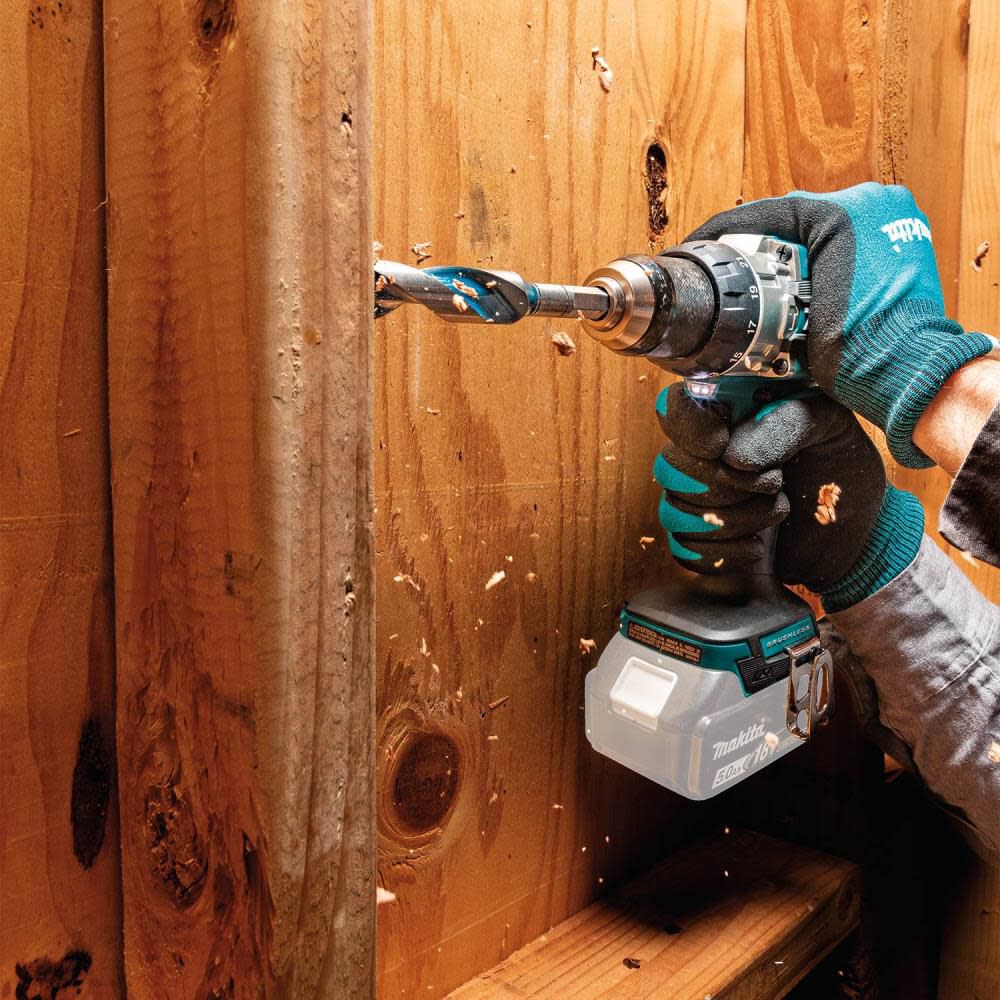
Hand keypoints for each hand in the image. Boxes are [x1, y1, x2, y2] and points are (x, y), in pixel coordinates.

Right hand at [655, 383, 925, 609]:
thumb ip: (787, 422)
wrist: (859, 533)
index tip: (722, 446)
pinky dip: (723, 552)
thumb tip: (732, 455)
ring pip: (675, 511)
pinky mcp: (704, 541)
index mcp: (728, 415)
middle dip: (723, 484)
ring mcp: (699, 500)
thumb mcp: (830, 427)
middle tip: (775, 484)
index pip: (675, 409)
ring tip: (777, 512)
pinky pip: (684, 548)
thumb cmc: (843, 470)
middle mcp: (703, 455)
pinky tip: (758, 546)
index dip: (690, 429)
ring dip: (730, 520)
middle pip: (671, 468)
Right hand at [687, 183, 994, 468]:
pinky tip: (804, 280)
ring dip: (793, 248)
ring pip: (823, 225)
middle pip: (797, 217)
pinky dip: (825, 254)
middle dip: (763, 241)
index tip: (704, 241)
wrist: (908, 369)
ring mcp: (892, 217)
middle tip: (732, 265)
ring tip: (765, 276)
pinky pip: (851, 237)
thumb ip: (768, 277)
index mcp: (842, 212)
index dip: (727, 228)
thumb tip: (743, 272)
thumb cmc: (862, 349)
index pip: (769, 212)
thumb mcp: (794, 314)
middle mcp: (873, 203)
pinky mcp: (902, 236)